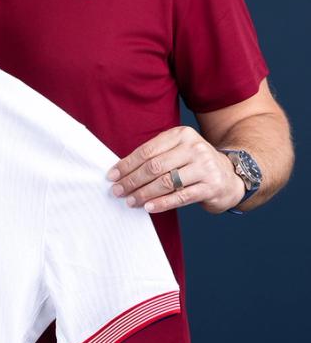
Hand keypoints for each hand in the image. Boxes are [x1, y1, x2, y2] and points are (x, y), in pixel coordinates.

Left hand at [107, 127, 245, 213]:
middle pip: (154, 166)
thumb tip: (121, 171)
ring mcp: (205, 167)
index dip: (127, 164)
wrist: (231, 175)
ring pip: (166, 182)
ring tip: (129, 201)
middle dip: (132, 180)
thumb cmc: (194, 163)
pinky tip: (148, 207)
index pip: (147, 150)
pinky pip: (181, 196)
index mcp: (181, 134)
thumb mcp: (177, 151)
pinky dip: (162, 203)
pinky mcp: (212, 186)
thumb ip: (155, 156)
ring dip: (144, 193)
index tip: (112, 175)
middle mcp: (194, 148)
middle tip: (117, 191)